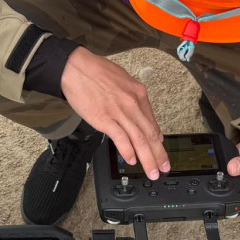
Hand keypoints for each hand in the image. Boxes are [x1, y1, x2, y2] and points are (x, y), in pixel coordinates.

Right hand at [60, 47, 169, 179]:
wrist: (75, 67)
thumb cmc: (96, 71)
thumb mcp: (122, 80)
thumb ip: (132, 97)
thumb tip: (139, 112)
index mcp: (138, 94)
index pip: (152, 122)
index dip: (158, 140)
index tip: (160, 149)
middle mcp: (133, 103)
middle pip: (150, 134)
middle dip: (159, 155)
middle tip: (164, 167)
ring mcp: (120, 112)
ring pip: (140, 140)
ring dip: (148, 159)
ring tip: (152, 171)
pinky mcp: (105, 119)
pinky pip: (121, 139)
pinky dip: (128, 152)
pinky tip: (132, 160)